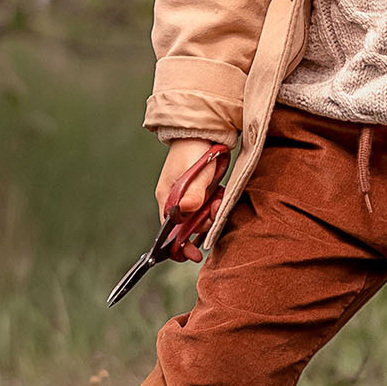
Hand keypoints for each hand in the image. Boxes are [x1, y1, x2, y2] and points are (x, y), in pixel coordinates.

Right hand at [155, 136, 227, 257]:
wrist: (202, 131)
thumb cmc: (194, 149)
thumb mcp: (195, 172)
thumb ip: (194, 193)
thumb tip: (187, 212)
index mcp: (167, 198)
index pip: (168, 231)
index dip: (179, 245)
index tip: (192, 254)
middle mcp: (175, 201)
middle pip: (186, 227)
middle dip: (201, 226)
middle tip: (214, 213)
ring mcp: (187, 197)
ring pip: (198, 218)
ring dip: (210, 214)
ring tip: (219, 200)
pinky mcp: (199, 193)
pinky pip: (206, 208)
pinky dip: (214, 207)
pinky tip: (219, 197)